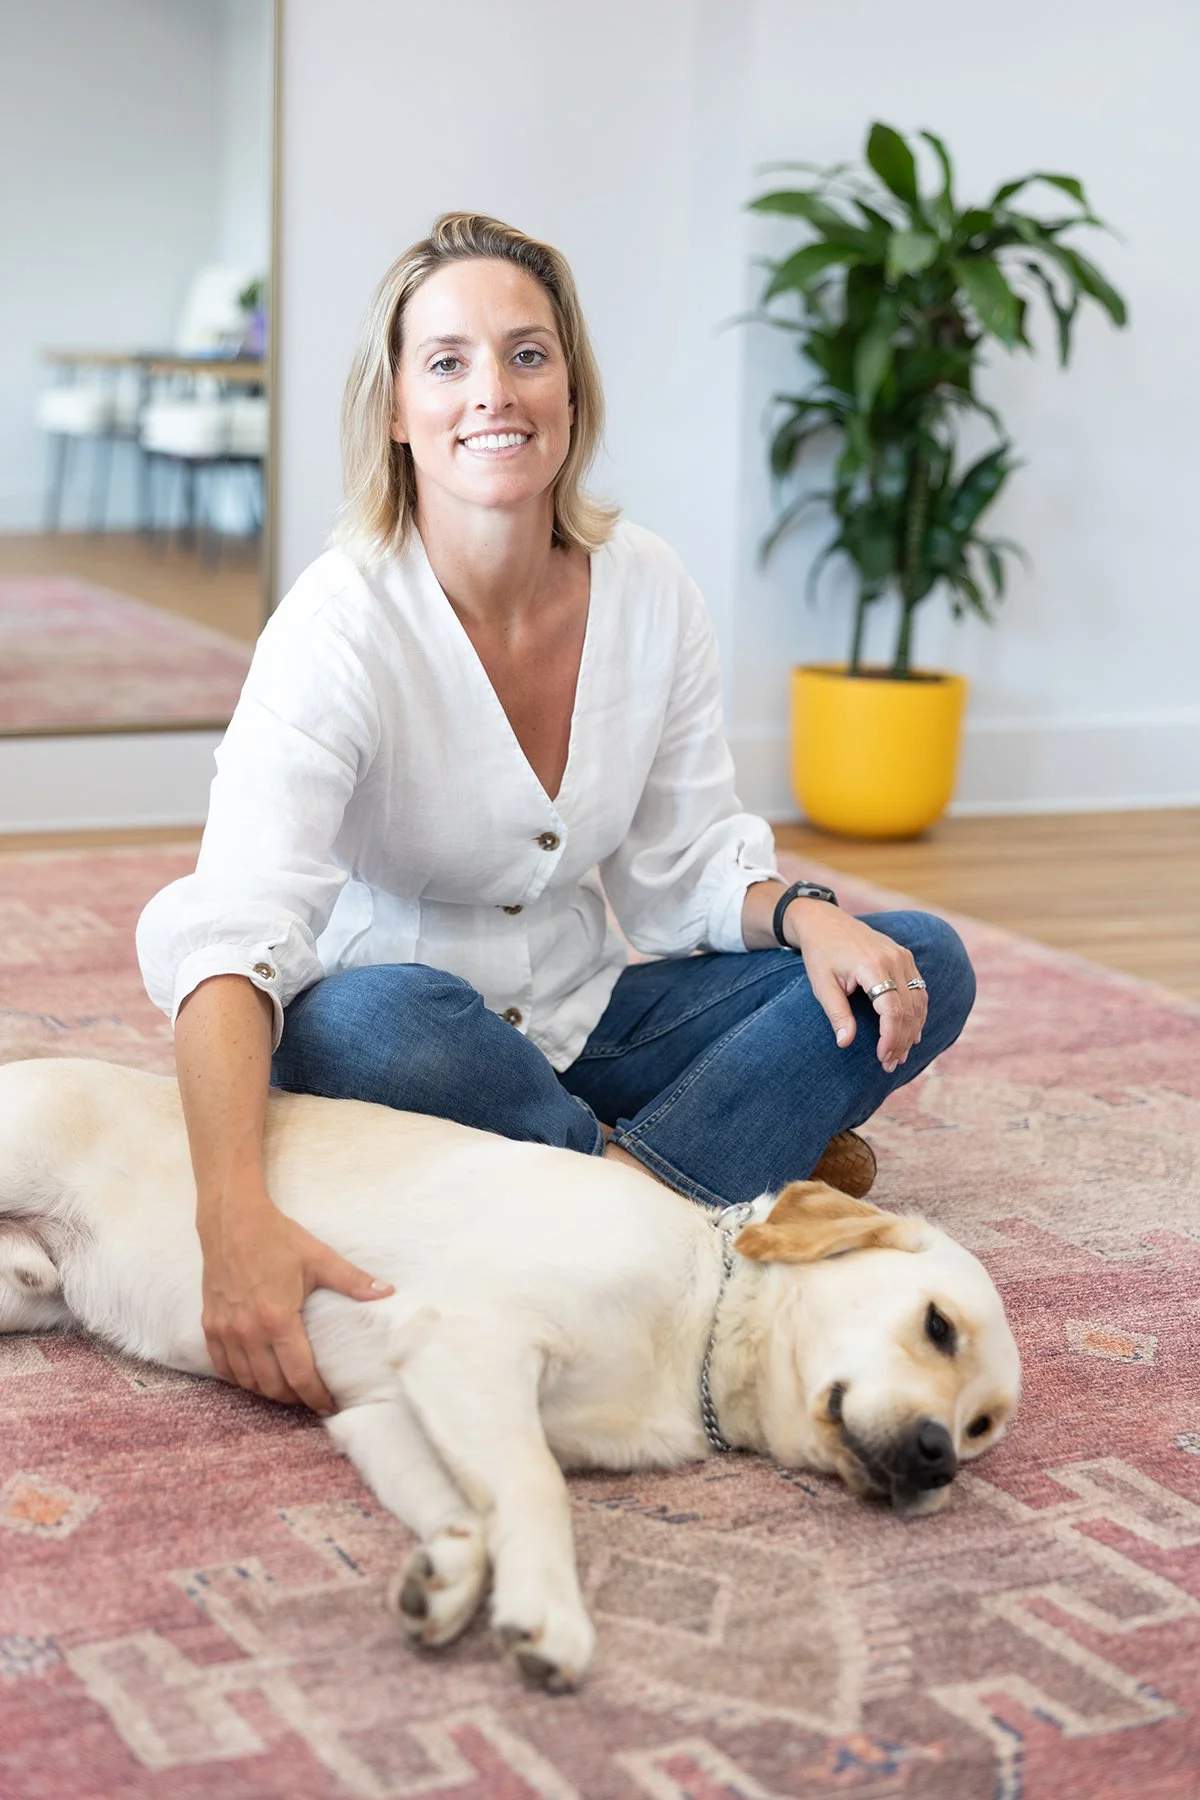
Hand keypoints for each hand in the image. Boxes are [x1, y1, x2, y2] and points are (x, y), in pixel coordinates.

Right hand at [197, 1184, 393, 1412]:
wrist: (232, 1220)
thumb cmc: (277, 1237)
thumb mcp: (319, 1258)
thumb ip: (353, 1280)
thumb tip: (387, 1291)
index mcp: (278, 1319)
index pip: (299, 1375)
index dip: (315, 1396)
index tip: (328, 1404)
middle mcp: (248, 1331)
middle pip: (272, 1385)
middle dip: (294, 1398)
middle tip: (310, 1398)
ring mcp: (225, 1330)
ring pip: (246, 1381)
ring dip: (267, 1391)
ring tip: (287, 1390)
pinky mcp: (209, 1324)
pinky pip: (222, 1366)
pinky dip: (240, 1378)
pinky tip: (255, 1376)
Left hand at [783, 900, 927, 1072]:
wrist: (824, 921)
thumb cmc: (821, 953)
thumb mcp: (822, 985)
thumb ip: (837, 1014)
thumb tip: (845, 1043)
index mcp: (872, 966)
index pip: (892, 1011)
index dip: (890, 1038)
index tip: (881, 1057)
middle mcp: (894, 960)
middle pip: (909, 1010)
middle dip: (901, 1041)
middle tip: (890, 1064)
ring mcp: (903, 957)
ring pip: (919, 1002)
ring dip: (912, 1031)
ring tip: (900, 1054)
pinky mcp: (905, 957)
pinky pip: (919, 990)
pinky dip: (917, 1014)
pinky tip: (911, 1034)